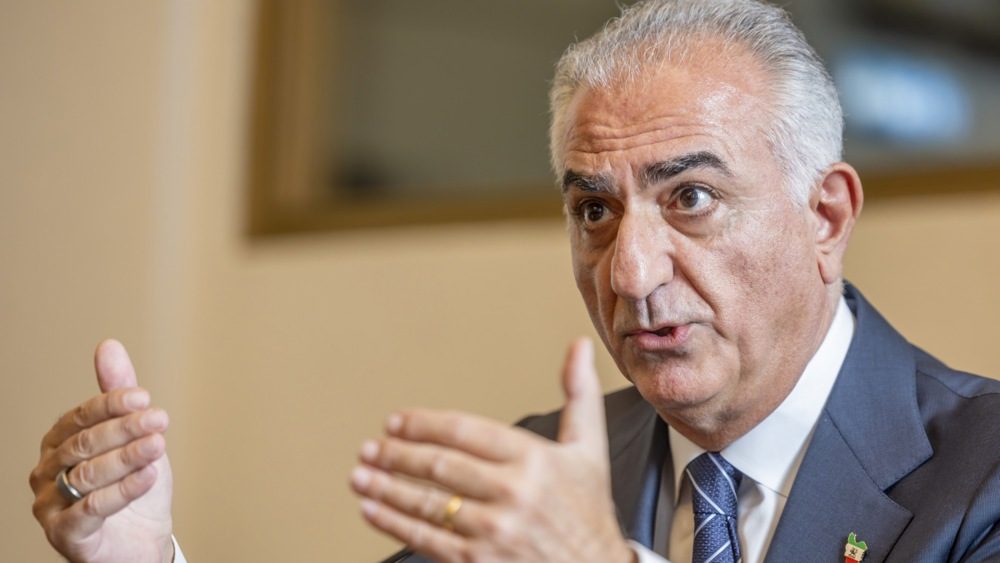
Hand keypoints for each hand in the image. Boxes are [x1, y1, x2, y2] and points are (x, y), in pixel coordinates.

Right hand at [29, 340, 174, 562]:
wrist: (140, 540)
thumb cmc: (133, 485)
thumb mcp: (134, 436)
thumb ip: (118, 395)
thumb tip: (108, 345)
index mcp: (59, 442)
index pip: (80, 416)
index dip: (111, 404)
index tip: (144, 397)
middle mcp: (47, 472)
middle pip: (85, 443)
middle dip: (125, 429)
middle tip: (160, 418)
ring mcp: (51, 505)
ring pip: (89, 474)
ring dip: (128, 457)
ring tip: (158, 445)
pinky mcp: (65, 535)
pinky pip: (92, 509)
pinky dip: (123, 491)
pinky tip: (149, 477)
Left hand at [351, 338, 633, 562]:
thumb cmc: (588, 511)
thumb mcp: (590, 450)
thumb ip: (580, 396)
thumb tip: (578, 346)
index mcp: (535, 459)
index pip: (464, 431)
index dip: (422, 424)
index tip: (395, 422)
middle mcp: (513, 493)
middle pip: (439, 466)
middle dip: (396, 455)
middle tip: (370, 448)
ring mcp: (494, 530)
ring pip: (426, 503)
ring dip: (385, 488)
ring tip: (360, 477)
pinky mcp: (479, 562)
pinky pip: (426, 539)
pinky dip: (393, 523)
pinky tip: (373, 511)